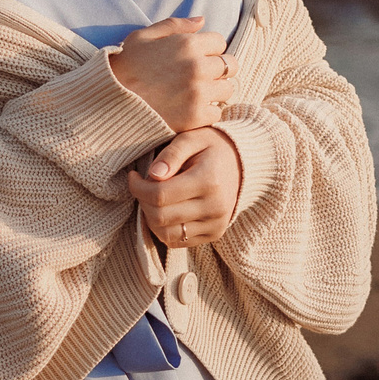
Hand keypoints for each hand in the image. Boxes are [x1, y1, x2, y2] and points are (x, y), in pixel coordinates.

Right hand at [110, 17, 231, 131]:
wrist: (109, 104)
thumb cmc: (124, 68)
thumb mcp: (143, 37)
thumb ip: (175, 25)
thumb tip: (202, 20)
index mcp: (187, 43)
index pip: (220, 41)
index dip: (209, 48)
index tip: (197, 57)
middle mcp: (198, 67)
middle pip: (230, 65)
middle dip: (218, 69)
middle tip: (202, 76)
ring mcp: (199, 93)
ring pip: (227, 89)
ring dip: (215, 91)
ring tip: (196, 94)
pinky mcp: (196, 117)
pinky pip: (217, 113)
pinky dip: (207, 113)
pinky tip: (190, 110)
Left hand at [128, 128, 242, 249]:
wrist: (244, 164)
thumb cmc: (212, 148)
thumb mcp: (192, 138)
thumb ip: (171, 154)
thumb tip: (153, 174)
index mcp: (208, 181)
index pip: (160, 194)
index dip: (138, 187)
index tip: (134, 176)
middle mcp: (215, 207)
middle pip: (160, 217)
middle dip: (142, 202)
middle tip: (142, 186)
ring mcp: (216, 224)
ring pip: (166, 234)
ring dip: (150, 218)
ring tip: (153, 199)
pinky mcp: (214, 234)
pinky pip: (177, 241)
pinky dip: (163, 229)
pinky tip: (165, 210)